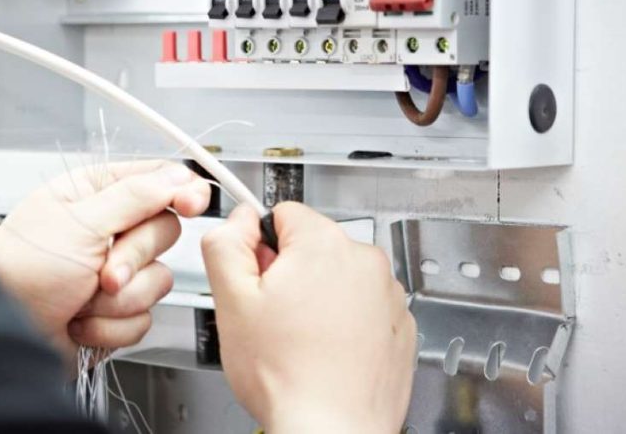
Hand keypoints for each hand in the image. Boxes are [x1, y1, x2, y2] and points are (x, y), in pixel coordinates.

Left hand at [0, 160, 210, 371]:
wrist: (1, 334)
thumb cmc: (20, 272)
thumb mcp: (80, 223)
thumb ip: (135, 196)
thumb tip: (177, 176)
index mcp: (95, 194)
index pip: (156, 179)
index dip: (182, 190)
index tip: (192, 203)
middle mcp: (107, 230)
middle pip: (164, 231)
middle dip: (134, 257)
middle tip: (103, 269)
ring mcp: (113, 273)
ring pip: (158, 280)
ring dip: (119, 298)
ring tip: (81, 298)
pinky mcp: (115, 311)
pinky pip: (144, 317)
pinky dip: (112, 324)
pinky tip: (81, 321)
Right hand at [202, 202, 415, 433]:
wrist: (331, 431)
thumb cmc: (287, 376)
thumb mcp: (231, 301)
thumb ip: (226, 244)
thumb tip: (238, 219)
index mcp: (324, 244)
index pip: (283, 214)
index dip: (261, 248)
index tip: (258, 278)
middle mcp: (364, 261)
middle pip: (313, 246)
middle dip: (291, 274)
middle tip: (275, 318)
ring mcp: (388, 294)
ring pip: (339, 278)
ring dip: (319, 299)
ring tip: (302, 341)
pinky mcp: (400, 325)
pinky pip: (364, 308)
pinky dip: (346, 324)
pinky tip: (327, 352)